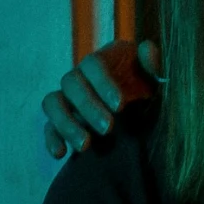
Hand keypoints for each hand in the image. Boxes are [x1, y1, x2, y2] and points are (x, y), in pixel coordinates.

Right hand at [41, 38, 162, 159]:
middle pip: (71, 83)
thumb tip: (147, 49)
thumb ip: (153, 65)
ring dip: (66, 123)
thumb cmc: (148, 89)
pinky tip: (61, 153)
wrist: (142, 111)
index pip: (93, 64)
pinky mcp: (61, 119)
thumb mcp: (155, 78)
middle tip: (108, 128)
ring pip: (53, 103)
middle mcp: (80, 75)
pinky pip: (48, 125)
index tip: (120, 105)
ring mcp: (67, 97)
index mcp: (102, 60)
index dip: (103, 83)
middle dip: (88, 107)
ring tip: (85, 145)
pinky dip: (51, 138)